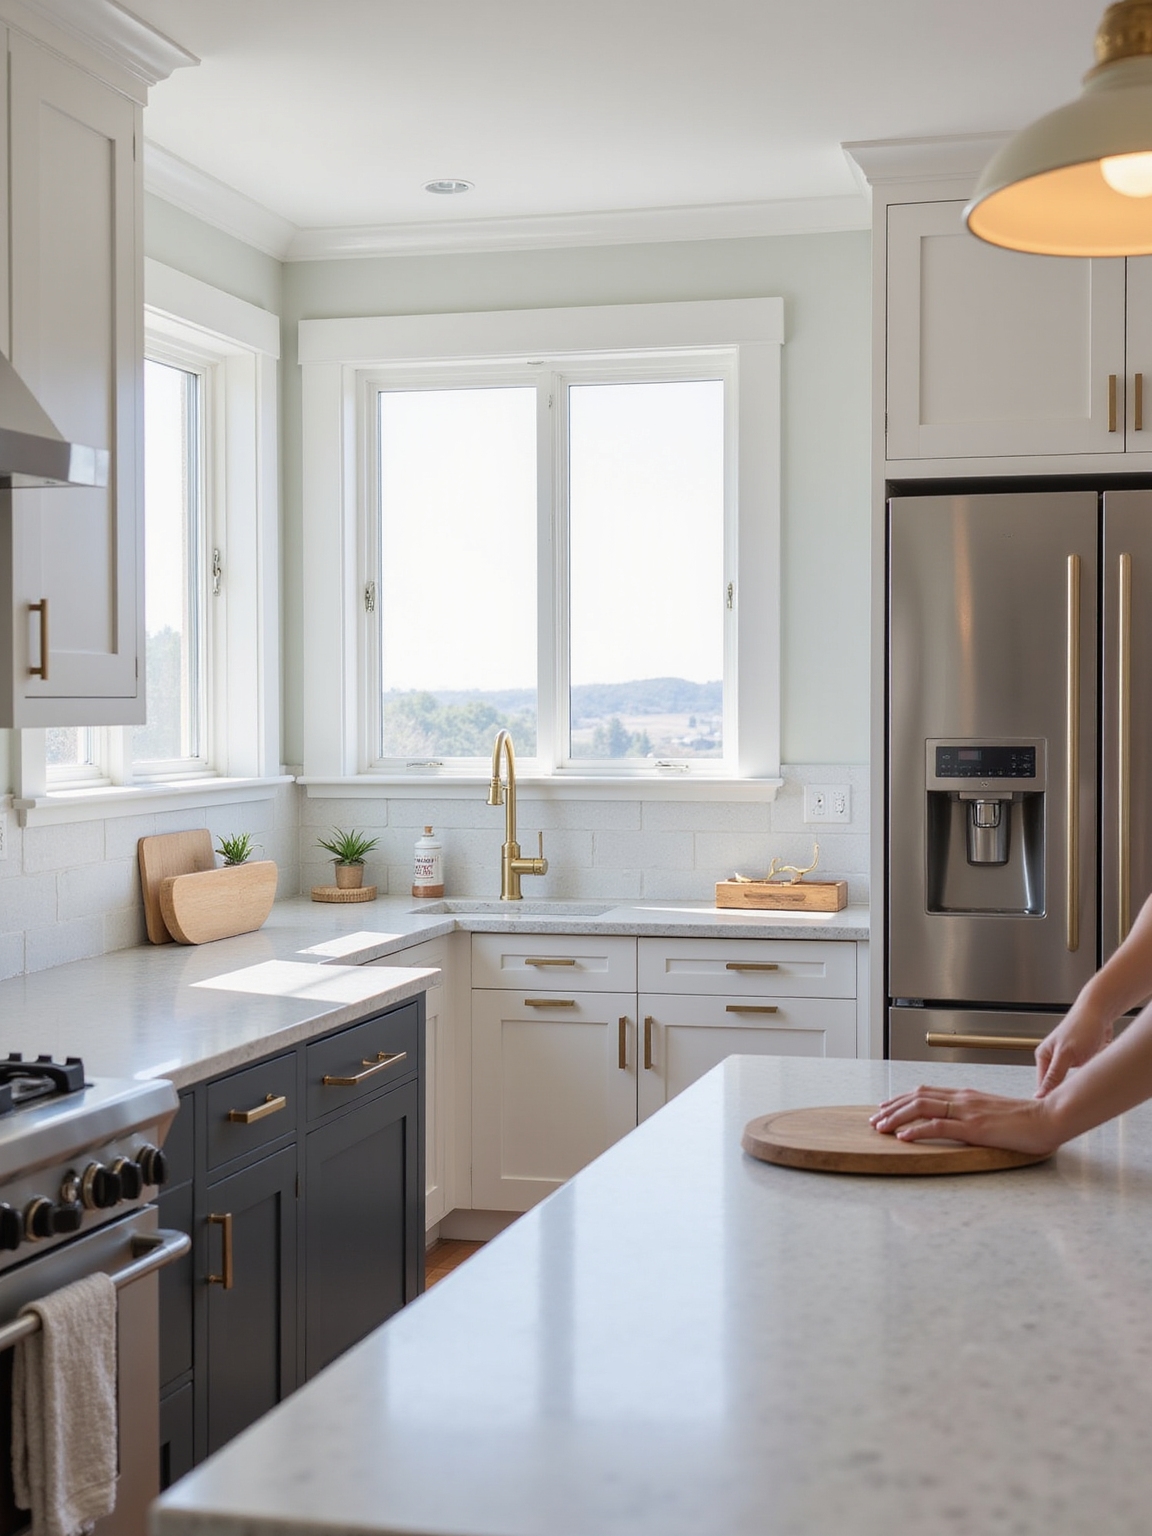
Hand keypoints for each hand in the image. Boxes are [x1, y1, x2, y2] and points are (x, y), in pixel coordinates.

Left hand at [869, 1086, 1060, 1155]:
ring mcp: (968, 1112)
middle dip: (892, 1107)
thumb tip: (958, 1123)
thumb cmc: (1027, 1120)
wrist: (1050, 1118)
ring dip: (897, 1117)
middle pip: (917, 1097)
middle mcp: (963, 1098)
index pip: (925, 1093)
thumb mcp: (993, 1114)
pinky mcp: (975, 1127)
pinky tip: (903, 1137)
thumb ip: (974, 1115)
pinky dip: (917, 1130)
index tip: (885, 1107)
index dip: (902, 1099)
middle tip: (874, 1119)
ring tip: (880, 1127)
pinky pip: (940, 1126)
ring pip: (922, 1108)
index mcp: (966, 1095)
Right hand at [1034, 1005, 1113, 1097]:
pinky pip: (1086, 1077)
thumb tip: (1040, 1095)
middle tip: (1076, 1103)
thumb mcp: (1066, 1055)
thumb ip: (1053, 1076)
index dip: (1051, 1100)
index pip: (1043, 1087)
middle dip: (1067, 1094)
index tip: (1061, 1112)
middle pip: (1058, 1087)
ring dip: (1080, 1087)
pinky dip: (1091, 1079)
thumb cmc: (1081, 1028)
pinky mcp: (1084, 1061)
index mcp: (1044, 1057)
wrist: (1101, 1012)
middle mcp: (1055, 1060)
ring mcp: (1070, 1061)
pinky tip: (1095, 1079)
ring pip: (1073, 1083)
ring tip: (1086, 1088)